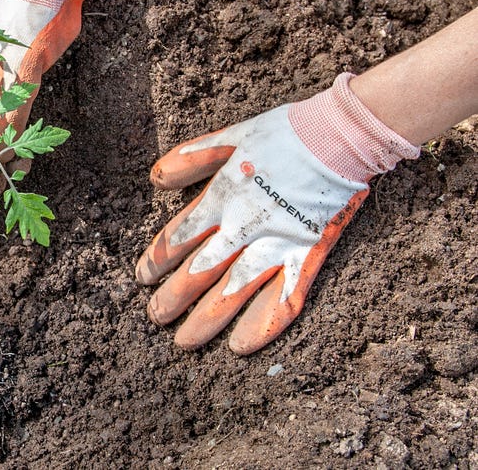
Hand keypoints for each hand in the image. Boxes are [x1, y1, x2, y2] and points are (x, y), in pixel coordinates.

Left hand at [135, 74, 417, 353]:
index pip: (179, 237)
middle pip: (198, 272)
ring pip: (233, 293)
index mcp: (221, 197)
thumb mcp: (229, 137)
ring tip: (183, 341)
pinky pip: (284, 300)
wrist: (338, 138)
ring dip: (205, 319)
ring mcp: (276, 246)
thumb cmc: (282, 134)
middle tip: (155, 317)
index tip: (142, 277)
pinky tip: (240, 346)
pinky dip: (262, 326)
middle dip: (172, 298)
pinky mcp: (306, 257)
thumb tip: (155, 178)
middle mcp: (243, 227)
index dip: (157, 260)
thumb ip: (190, 159)